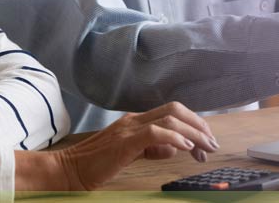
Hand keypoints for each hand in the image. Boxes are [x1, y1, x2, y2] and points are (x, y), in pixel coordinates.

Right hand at [14, 101, 218, 190]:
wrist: (68, 170)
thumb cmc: (95, 165)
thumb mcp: (128, 153)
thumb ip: (150, 147)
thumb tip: (173, 146)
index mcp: (135, 121)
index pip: (171, 112)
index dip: (192, 123)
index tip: (205, 141)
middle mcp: (134, 119)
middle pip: (175, 109)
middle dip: (199, 124)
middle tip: (211, 142)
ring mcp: (129, 128)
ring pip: (170, 117)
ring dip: (193, 131)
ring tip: (205, 147)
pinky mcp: (125, 140)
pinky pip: (155, 132)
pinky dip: (175, 137)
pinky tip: (186, 148)